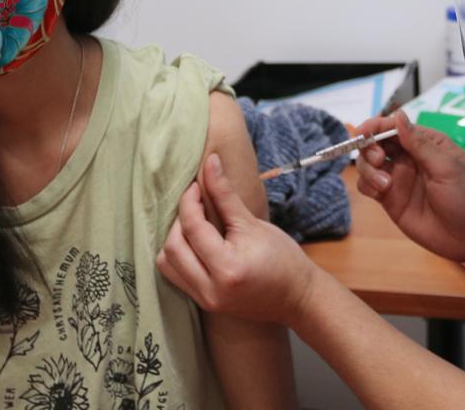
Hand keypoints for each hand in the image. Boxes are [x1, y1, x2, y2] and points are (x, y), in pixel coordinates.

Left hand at [157, 155, 319, 325]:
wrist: (297, 296)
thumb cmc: (282, 259)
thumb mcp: (253, 224)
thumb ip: (226, 194)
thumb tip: (210, 162)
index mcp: (227, 268)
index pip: (192, 228)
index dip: (189, 201)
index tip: (195, 186)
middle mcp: (211, 289)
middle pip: (172, 248)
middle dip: (179, 220)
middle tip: (195, 203)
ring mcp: (205, 300)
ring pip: (167, 265)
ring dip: (174, 239)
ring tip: (194, 224)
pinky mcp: (204, 302)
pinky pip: (176, 276)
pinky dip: (179, 255)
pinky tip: (195, 242)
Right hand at [355, 111, 464, 262]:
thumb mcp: (447, 168)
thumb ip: (420, 144)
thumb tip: (398, 115)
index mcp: (427, 144)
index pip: (396, 127)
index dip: (376, 126)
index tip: (362, 132)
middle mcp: (410, 158)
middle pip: (377, 143)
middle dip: (369, 147)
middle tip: (378, 160)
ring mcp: (399, 179)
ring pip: (368, 164)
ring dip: (368, 169)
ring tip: (385, 185)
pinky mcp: (391, 200)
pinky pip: (368, 185)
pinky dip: (367, 184)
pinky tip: (380, 192)